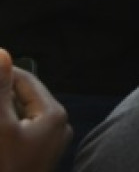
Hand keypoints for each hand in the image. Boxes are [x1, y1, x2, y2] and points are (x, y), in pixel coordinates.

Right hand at [0, 48, 70, 171]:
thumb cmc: (6, 167)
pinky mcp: (36, 156)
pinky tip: (1, 128)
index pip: (24, 80)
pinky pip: (18, 132)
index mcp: (53, 114)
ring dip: (3, 110)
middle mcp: (57, 125)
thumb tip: (1, 54)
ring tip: (0, 125)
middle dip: (1, 95)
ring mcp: (48, 142)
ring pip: (17, 115)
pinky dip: (4, 127)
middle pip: (20, 97)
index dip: (1, 71)